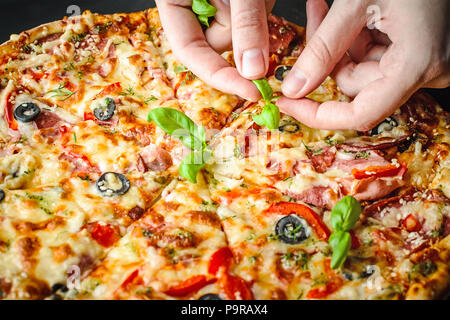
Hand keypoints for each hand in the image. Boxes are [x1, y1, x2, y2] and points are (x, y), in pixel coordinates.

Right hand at [155, 0, 275, 100]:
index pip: (190, 52)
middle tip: (255, 6)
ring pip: (240, 36)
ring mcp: (214, 6)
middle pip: (218, 46)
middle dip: (243, 37)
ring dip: (258, 19)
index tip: (251, 92)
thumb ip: (245, 23)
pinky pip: (255, 21)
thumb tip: (253, 71)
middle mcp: (191, 8)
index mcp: (174, 2)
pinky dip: (265, 9)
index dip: (220, 76)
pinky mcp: (237, 5)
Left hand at [277, 0, 449, 130]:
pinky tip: (350, 13)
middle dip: (326, 57)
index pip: (360, 114)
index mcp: (416, 64)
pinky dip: (356, 38)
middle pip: (356, 85)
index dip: (317, 114)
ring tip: (326, 7)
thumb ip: (323, 47)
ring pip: (362, 70)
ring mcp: (424, 62)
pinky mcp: (418, 51)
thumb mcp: (357, 3)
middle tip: (313, 17)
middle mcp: (426, 70)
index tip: (288, 104)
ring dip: (339, 43)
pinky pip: (375, 56)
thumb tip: (294, 87)